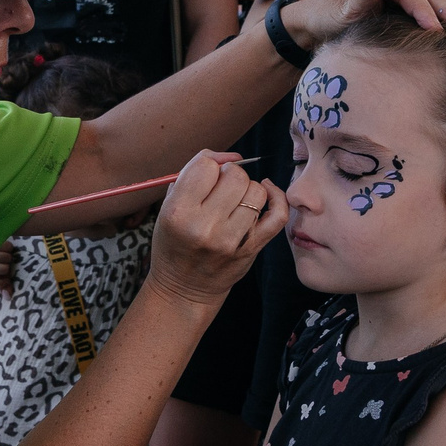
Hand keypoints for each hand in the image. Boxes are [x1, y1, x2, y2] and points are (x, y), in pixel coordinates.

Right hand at [145, 151, 284, 305]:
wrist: (183, 289)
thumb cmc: (175, 242)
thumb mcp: (168, 207)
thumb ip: (193, 176)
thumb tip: (233, 155)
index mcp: (178, 212)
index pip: (205, 166)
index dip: (210, 163)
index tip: (210, 173)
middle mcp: (204, 226)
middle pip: (235, 176)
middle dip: (231, 175)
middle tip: (222, 188)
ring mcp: (230, 240)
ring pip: (256, 191)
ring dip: (249, 189)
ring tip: (236, 199)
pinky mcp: (251, 249)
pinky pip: (278, 214)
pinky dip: (276, 197)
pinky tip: (266, 192)